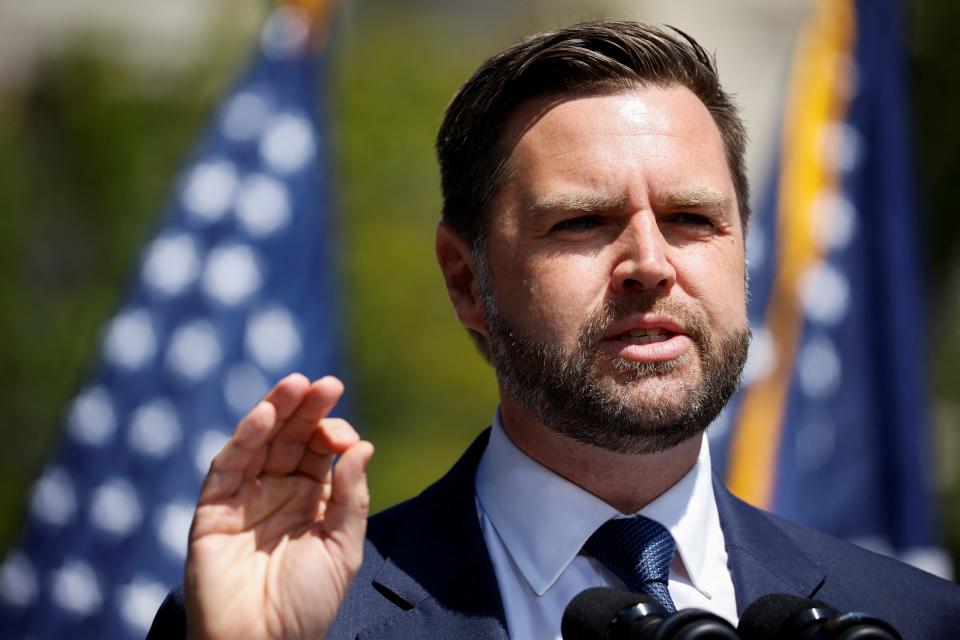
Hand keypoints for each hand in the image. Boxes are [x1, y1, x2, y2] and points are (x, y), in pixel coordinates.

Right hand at [184, 374, 373, 639]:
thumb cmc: (306, 604)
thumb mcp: (342, 548)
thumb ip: (351, 497)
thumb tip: (362, 446)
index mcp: (311, 499)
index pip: (319, 450)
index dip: (331, 433)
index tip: (345, 436)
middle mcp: (277, 492)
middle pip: (290, 437)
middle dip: (306, 409)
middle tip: (324, 383)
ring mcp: (244, 498)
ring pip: (258, 442)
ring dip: (274, 411)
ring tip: (295, 385)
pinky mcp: (213, 510)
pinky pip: (227, 467)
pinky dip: (243, 440)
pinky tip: (263, 416)